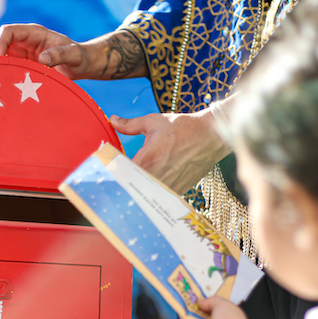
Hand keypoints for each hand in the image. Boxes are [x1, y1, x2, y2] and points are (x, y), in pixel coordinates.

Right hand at [0, 24, 87, 79]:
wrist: (78, 66)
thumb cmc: (77, 58)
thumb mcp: (73, 56)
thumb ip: (60, 55)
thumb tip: (43, 59)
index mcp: (33, 32)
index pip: (9, 30)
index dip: (1, 41)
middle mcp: (21, 40)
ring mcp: (17, 51)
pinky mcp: (17, 64)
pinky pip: (0, 64)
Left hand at [110, 108, 229, 193]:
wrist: (211, 136)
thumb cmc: (183, 127)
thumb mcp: (153, 122)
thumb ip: (130, 124)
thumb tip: (112, 120)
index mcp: (147, 160)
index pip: (120, 175)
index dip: (111, 175)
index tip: (105, 172)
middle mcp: (156, 176)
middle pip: (130, 190)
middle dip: (122, 186)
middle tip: (113, 184)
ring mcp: (168, 186)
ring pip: (145, 197)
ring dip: (137, 193)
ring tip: (129, 189)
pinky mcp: (178, 191)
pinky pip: (159, 198)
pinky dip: (152, 195)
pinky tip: (148, 191)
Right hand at [181, 297, 266, 318]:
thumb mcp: (223, 303)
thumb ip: (211, 300)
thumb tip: (201, 302)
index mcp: (227, 316)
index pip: (217, 306)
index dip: (209, 299)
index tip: (201, 290)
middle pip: (204, 311)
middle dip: (197, 302)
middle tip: (190, 291)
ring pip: (194, 316)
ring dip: (188, 307)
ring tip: (182, 293)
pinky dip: (182, 313)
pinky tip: (178, 303)